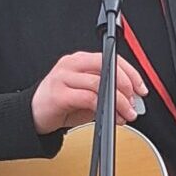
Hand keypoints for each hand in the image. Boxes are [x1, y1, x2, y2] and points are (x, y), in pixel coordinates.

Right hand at [31, 52, 146, 134]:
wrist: (33, 116)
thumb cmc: (62, 105)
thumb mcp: (89, 96)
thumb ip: (108, 93)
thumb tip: (132, 100)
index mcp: (81, 60)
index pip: (111, 59)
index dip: (131, 73)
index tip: (141, 89)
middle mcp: (72, 64)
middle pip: (107, 66)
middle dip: (126, 85)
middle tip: (135, 102)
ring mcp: (63, 77)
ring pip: (100, 83)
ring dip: (118, 101)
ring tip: (126, 113)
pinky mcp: (58, 94)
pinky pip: (87, 97)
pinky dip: (104, 108)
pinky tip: (111, 116)